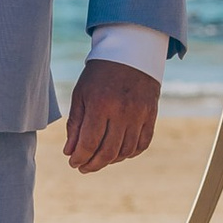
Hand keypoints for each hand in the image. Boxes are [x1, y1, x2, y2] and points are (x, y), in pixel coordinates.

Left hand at [63, 55, 158, 174]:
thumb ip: (75, 124)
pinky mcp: (152, 115)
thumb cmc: (99, 75)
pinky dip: (130, 153)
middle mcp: (122, 111)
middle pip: (108, 151)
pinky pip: (142, 144)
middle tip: (83, 167)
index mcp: (101, 104)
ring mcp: (140, 114)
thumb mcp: (81, 95)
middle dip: (93, 164)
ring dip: (110, 161)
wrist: (130, 54)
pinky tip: (118, 153)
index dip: (79, 157)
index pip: (89, 143)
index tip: (72, 162)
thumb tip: (70, 152)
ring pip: (125, 151)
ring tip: (98, 160)